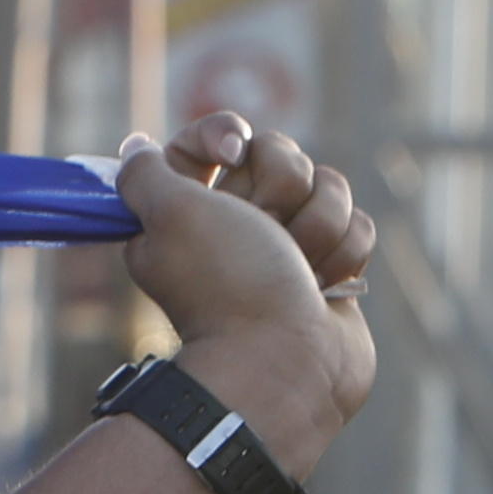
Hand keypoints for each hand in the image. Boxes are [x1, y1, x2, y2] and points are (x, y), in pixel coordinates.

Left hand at [114, 111, 375, 467]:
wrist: (286, 360)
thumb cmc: (229, 284)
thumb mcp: (169, 215)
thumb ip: (143, 174)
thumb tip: (135, 149)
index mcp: (186, 208)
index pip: (216, 137)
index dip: (226, 133)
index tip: (231, 153)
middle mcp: (235, 223)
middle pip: (281, 154)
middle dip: (283, 188)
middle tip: (264, 229)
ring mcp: (286, 245)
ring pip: (328, 187)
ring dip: (317, 226)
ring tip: (295, 269)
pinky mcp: (329, 266)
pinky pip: (357, 225)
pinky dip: (344, 254)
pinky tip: (321, 287)